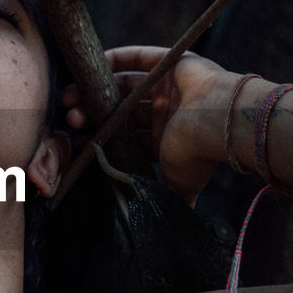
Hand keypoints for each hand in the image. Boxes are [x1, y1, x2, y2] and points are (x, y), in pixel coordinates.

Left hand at [62, 46, 233, 204]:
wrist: (222, 123)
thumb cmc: (198, 154)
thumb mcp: (180, 185)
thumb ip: (171, 202)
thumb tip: (165, 235)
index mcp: (165, 137)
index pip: (125, 135)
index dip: (100, 136)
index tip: (76, 141)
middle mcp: (166, 111)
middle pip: (119, 110)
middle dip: (92, 114)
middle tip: (71, 119)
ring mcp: (168, 86)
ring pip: (124, 85)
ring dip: (96, 90)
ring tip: (72, 99)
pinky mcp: (171, 64)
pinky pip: (138, 57)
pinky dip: (115, 59)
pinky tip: (94, 67)